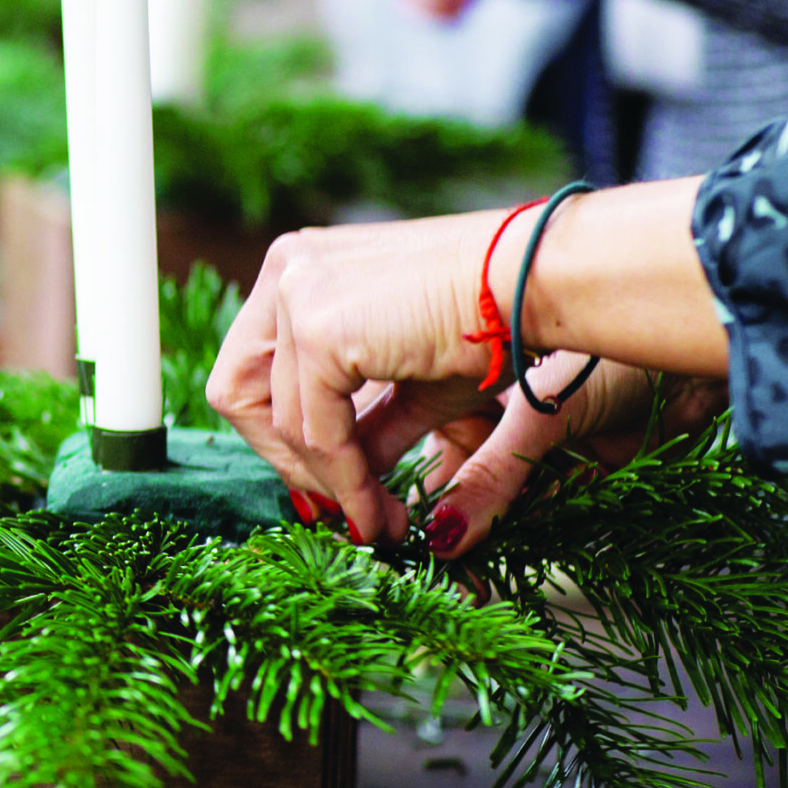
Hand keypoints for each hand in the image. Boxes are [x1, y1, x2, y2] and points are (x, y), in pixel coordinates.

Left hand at [206, 215, 502, 545]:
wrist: (549, 286)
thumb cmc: (497, 324)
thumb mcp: (408, 382)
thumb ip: (361, 427)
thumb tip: (331, 486)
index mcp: (299, 266)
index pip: (252, 367)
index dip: (280, 437)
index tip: (327, 486)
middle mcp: (285, 267)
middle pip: (238, 391)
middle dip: (288, 464)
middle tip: (343, 512)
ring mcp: (296, 291)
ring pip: (281, 420)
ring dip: (330, 485)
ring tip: (378, 521)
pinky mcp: (319, 326)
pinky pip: (315, 431)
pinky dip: (346, 481)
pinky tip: (382, 510)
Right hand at [411, 360, 722, 558]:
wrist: (694, 370)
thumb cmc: (613, 362)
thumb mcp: (537, 418)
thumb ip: (489, 479)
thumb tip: (441, 536)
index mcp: (467, 399)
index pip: (426, 459)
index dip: (407, 499)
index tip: (390, 539)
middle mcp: (493, 433)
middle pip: (456, 494)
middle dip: (442, 536)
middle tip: (430, 577)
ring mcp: (533, 463)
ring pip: (493, 516)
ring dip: (479, 550)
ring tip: (464, 586)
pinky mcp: (573, 489)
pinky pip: (536, 525)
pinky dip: (519, 548)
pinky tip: (496, 573)